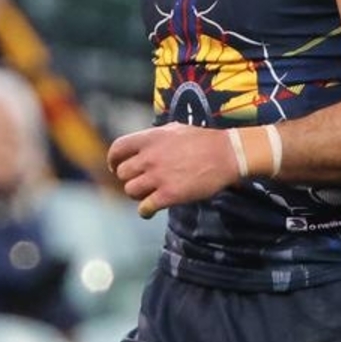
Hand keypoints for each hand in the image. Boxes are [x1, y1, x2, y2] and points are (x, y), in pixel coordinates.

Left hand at [107, 122, 241, 218]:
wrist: (227, 155)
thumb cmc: (204, 141)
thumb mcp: (174, 130)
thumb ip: (153, 139)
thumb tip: (139, 147)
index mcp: (150, 139)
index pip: (118, 149)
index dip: (113, 160)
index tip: (116, 167)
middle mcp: (150, 157)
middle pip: (122, 173)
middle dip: (130, 178)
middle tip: (141, 181)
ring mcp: (158, 177)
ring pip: (131, 191)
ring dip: (138, 194)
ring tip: (149, 193)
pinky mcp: (169, 195)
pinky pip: (144, 208)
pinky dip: (145, 211)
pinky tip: (151, 209)